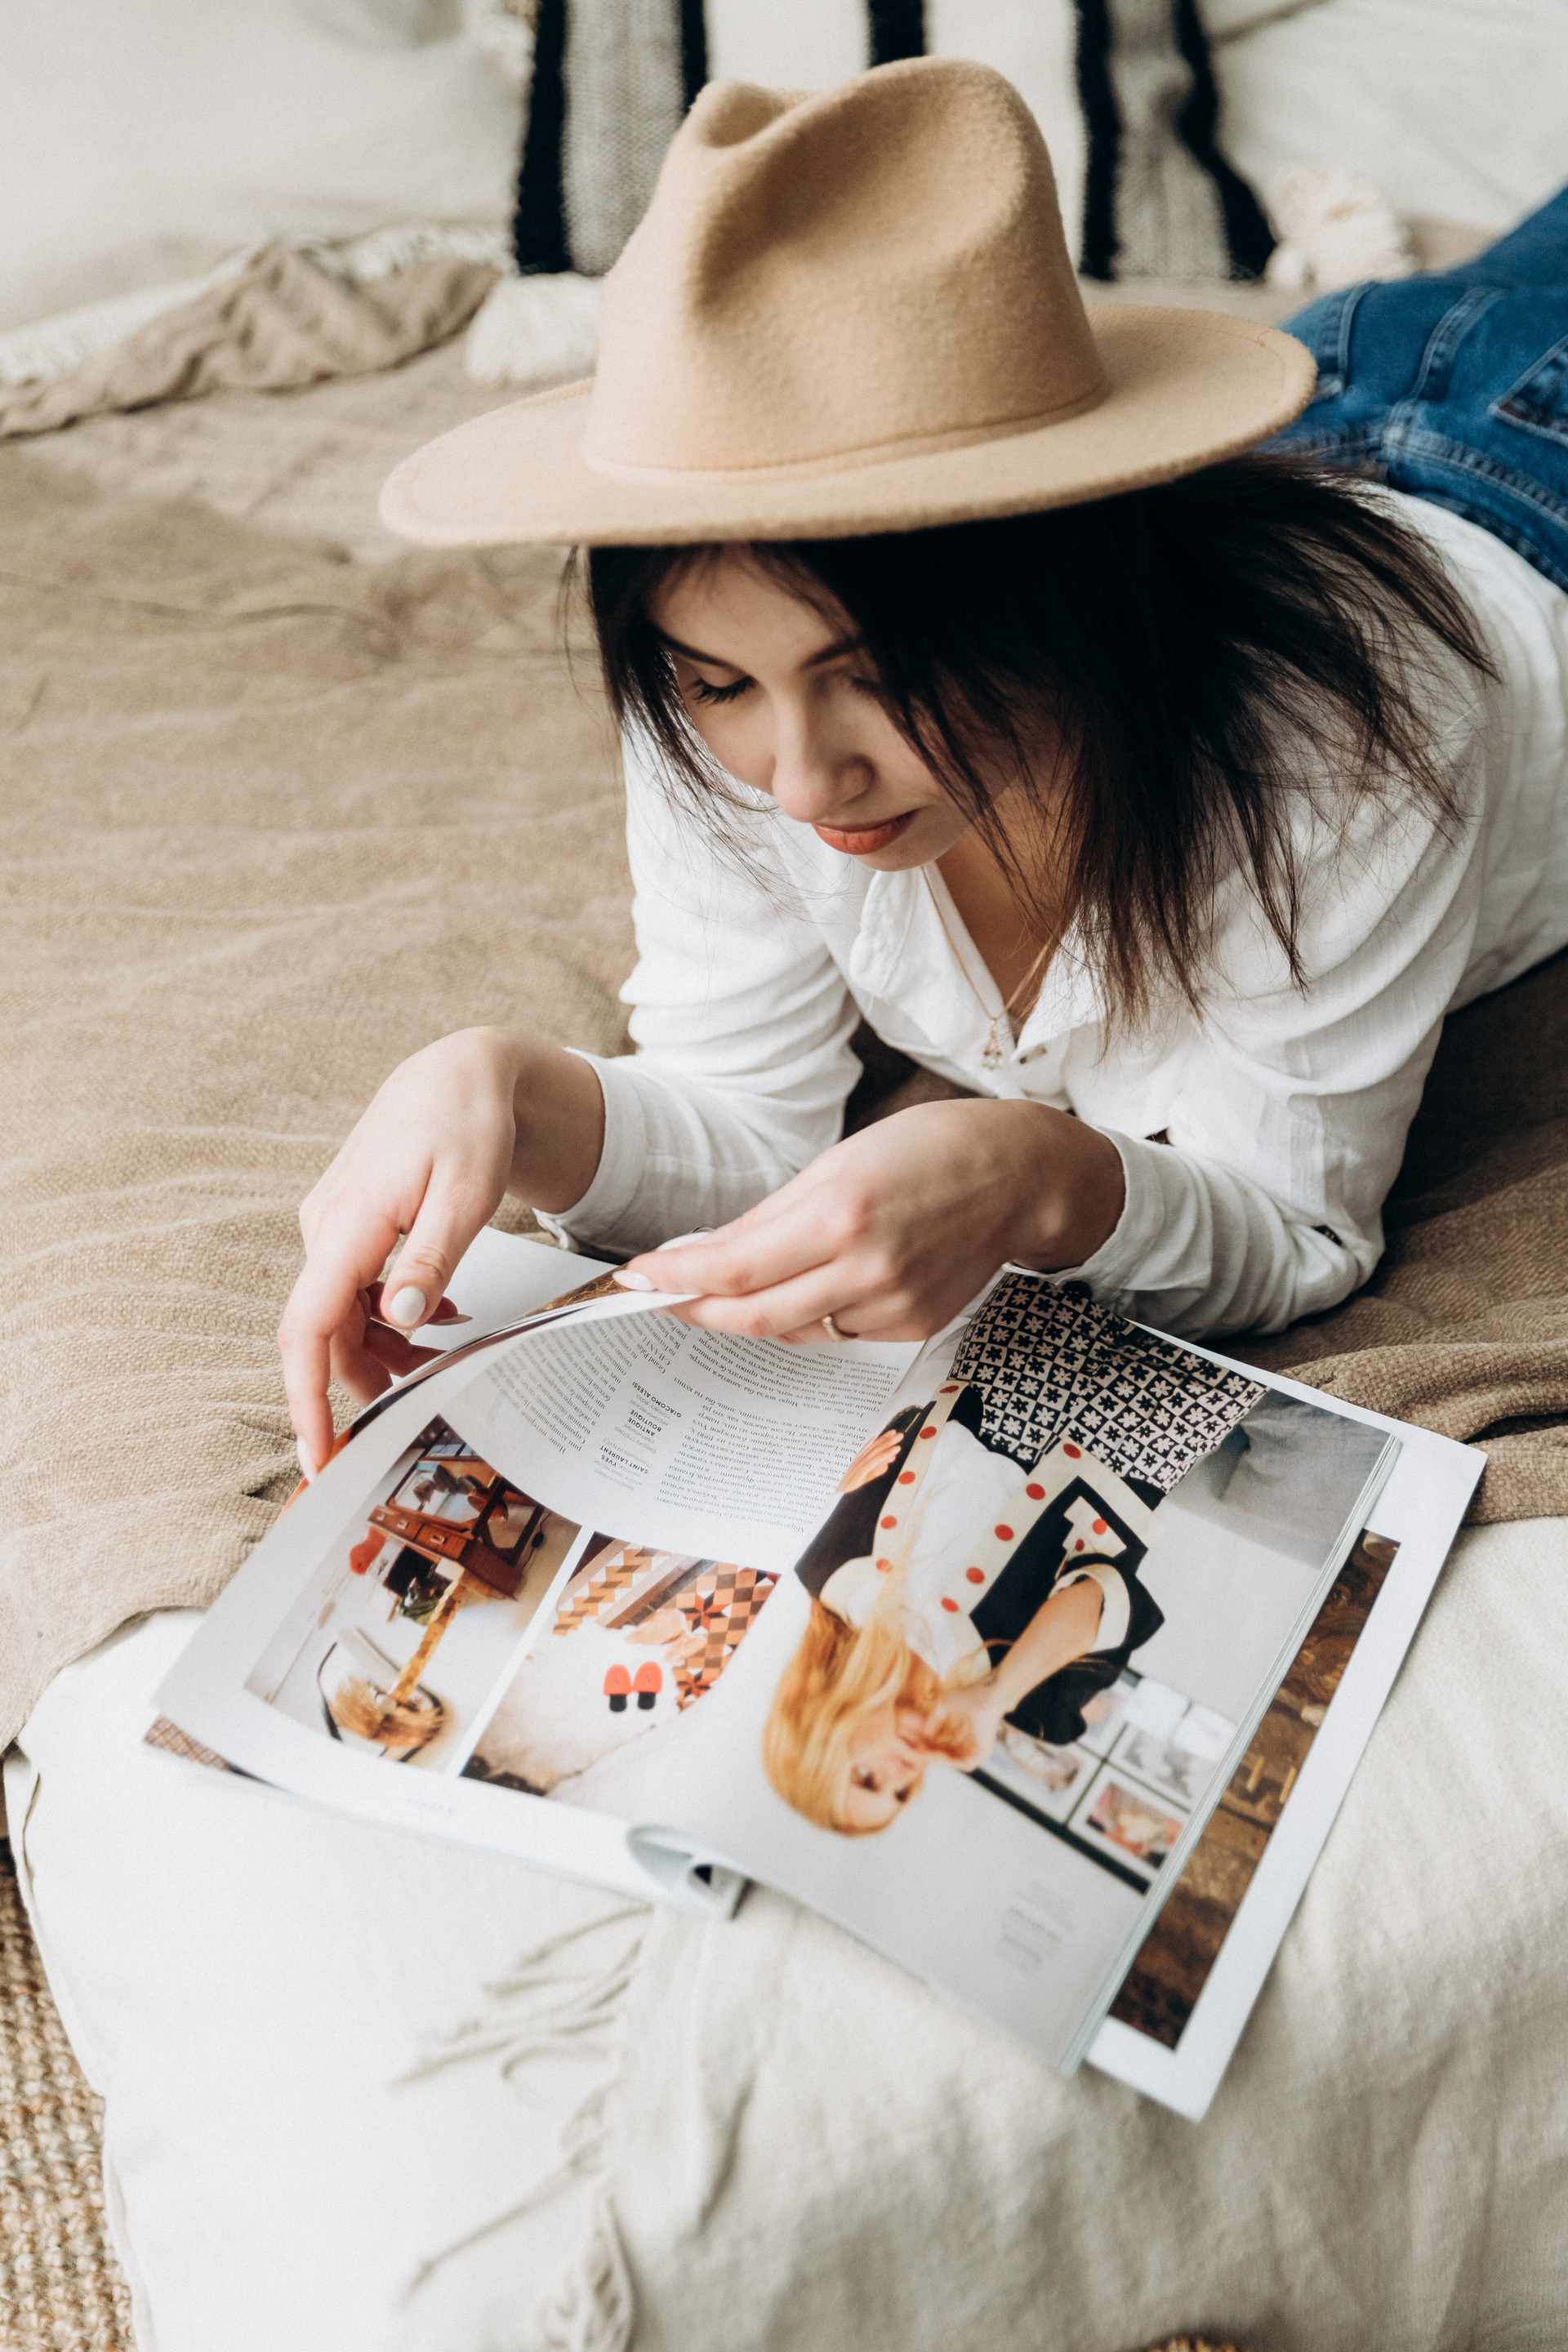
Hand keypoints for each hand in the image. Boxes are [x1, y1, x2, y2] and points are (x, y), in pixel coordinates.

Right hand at [278, 1029, 604, 1476]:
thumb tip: (398, 1323)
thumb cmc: (467, 1125)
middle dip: (363, 1379)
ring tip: (441, 1355)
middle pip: (325, 1332)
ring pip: (340, 1315)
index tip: (318, 1451)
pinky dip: (386, 1316)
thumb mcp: (467, 1196)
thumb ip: (431, 1261)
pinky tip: (434, 1318)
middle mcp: (326, 1228)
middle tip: (421, 1404)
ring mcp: (331, 1227)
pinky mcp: (346, 1227)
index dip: (306, 1398)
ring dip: (382, 1348)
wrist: (458, 1074)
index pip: (308, 1328)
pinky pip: (352, 1291)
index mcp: (348, 1223)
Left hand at [613, 1097, 1122, 1343]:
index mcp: (842, 1215)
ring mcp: (893, 1306)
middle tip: (660, 1297)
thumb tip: (705, 1252)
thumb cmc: (930, 1150)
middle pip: (753, 1315)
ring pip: (793, 1329)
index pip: (735, 1267)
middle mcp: (868, 1269)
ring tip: (730, 1283)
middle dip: (697, 1308)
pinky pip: (837, 1331)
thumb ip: (771, 1216)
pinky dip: (808, 1313)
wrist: (1022, 1178)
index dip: (677, 1277)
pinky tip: (812, 1283)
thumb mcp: (839, 1162)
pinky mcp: (912, 1327)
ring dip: (752, 1311)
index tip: (638, 1277)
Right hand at [836, 1426, 903, 1492]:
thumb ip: (874, 1472)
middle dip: (886, 1440)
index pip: (871, 1449)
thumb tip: (886, 1464)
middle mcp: (856, 1463)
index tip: (891, 1433)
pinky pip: (873, 1463)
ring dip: (887, 1445)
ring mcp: (856, 1467)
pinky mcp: (858, 1474)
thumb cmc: (845, 1494)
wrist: (835, 1501)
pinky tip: (892, 1453)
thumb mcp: (863, 1481)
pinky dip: (884, 1456)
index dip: (881, 1440)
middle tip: (898, 1434)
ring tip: (898, 1439)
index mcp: (858, 1463)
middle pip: (872, 1448)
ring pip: (874, 1453)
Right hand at [921, 1679, 1007, 1769]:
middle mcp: (974, 1739)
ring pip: (955, 1759)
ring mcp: (979, 1747)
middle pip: (951, 1751)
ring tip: (925, 1753)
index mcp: (969, 1727)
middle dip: (933, 1752)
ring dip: (939, 1757)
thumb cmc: (970, 1695)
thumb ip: (934, 1719)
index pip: (949, 1742)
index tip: (919, 1743)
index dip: (933, 1743)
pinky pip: (964, 1764)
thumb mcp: (944, 1705)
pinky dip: (950, 1761)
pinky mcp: (983, 1754)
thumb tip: (925, 1732)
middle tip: (919, 1751)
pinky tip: (937, 1754)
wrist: (986, 1696)